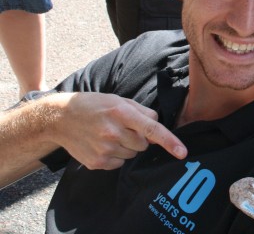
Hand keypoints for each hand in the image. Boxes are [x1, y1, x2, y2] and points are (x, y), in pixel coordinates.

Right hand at [52, 92, 186, 169]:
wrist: (60, 119)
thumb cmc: (94, 106)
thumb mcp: (119, 100)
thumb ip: (142, 112)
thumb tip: (158, 124)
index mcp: (121, 113)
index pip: (152, 129)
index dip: (169, 141)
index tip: (182, 152)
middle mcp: (113, 132)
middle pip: (144, 144)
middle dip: (139, 138)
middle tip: (123, 128)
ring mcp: (104, 149)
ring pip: (133, 155)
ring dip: (128, 146)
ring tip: (110, 134)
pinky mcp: (97, 162)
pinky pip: (120, 163)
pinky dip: (116, 155)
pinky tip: (103, 144)